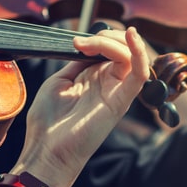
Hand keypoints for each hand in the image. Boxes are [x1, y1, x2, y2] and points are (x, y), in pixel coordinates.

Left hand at [13, 27, 152, 186]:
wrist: (46, 150)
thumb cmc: (49, 122)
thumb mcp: (59, 82)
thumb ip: (76, 63)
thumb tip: (87, 46)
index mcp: (94, 79)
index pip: (109, 49)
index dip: (98, 38)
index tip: (75, 41)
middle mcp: (109, 84)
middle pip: (122, 49)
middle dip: (107, 36)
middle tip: (83, 43)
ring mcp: (117, 92)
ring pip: (131, 56)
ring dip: (114, 42)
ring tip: (92, 44)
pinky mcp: (121, 102)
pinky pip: (140, 74)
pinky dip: (139, 53)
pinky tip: (131, 37)